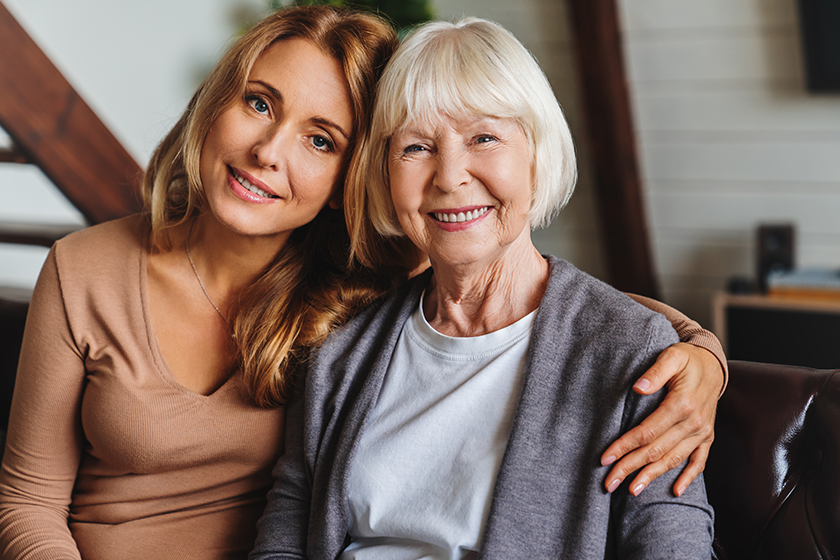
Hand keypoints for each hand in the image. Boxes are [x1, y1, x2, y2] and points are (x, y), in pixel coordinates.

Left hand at [600, 343, 722, 496]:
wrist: (714, 365)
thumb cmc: (687, 359)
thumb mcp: (672, 356)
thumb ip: (656, 371)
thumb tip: (638, 387)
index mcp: (682, 404)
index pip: (647, 431)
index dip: (624, 446)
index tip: (605, 458)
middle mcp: (693, 422)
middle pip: (656, 450)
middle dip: (630, 467)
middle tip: (609, 482)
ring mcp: (702, 432)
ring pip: (674, 459)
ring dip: (652, 476)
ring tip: (632, 490)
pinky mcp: (707, 437)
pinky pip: (699, 461)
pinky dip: (688, 477)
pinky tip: (675, 491)